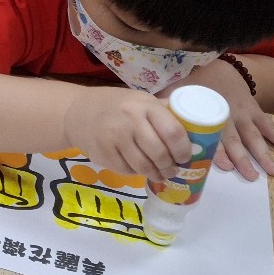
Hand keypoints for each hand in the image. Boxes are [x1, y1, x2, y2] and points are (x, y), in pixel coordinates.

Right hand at [63, 87, 191, 181]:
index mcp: (145, 105)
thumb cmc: (116, 106)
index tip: (186, 157)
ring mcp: (114, 138)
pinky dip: (136, 173)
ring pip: (144, 166)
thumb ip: (163, 111)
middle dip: (170, 167)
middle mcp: (130, 120)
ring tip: (161, 174)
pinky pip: (127, 171)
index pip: (173, 132)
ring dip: (156, 174)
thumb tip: (197, 127)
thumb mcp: (140, 100)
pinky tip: (138, 168)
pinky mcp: (103, 154)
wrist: (76, 112)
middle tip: (174, 170)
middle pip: (160, 153)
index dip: (184, 150)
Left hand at [162, 61, 273, 180]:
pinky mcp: (256, 111)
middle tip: (251, 177)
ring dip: (264, 154)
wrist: (219, 66)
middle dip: (244, 159)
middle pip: (237, 140)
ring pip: (255, 136)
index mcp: (208, 113)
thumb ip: (165, 106)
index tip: (225, 165)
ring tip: (273, 172)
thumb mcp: (177, 91)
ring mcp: (244, 114)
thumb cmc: (194, 83)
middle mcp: (228, 116)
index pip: (214, 135)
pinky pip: (270, 126)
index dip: (219, 150)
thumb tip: (148, 122)